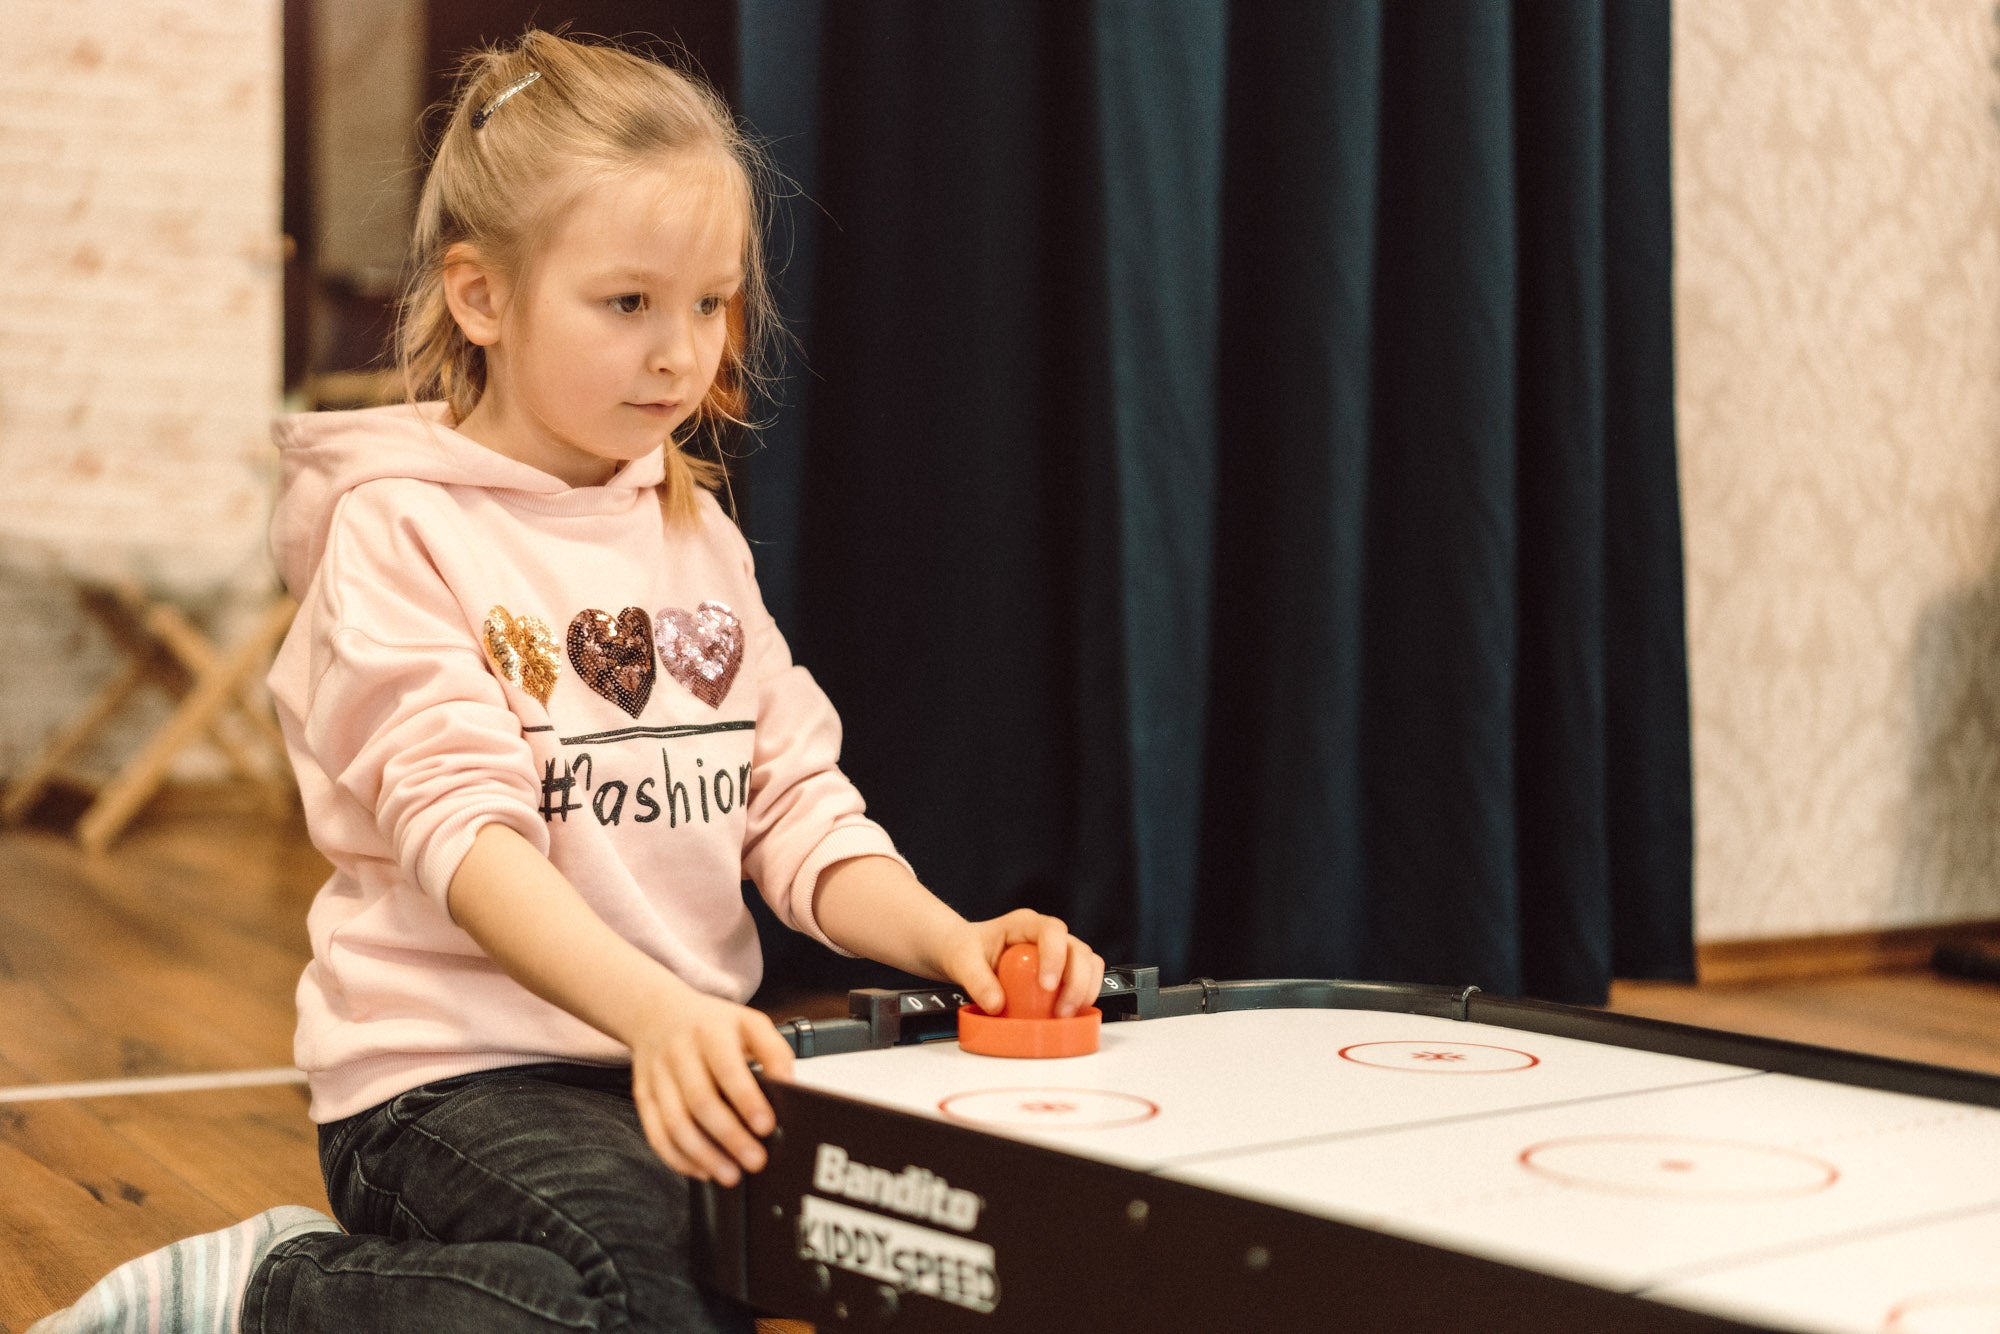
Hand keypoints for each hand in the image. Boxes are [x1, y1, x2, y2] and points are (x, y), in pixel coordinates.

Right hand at [627, 989, 795, 1186]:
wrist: (656, 1013)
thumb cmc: (712, 1025)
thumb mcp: (749, 1023)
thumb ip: (774, 1051)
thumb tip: (789, 1087)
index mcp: (711, 1031)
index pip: (728, 1069)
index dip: (747, 1100)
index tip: (766, 1126)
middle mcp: (679, 1052)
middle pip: (700, 1101)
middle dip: (730, 1136)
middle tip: (755, 1160)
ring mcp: (657, 1075)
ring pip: (675, 1123)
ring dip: (704, 1155)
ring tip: (731, 1175)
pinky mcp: (643, 1096)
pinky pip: (656, 1133)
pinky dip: (677, 1157)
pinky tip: (701, 1170)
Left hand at [935, 908, 1104, 1018]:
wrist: (964, 953)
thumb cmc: (965, 948)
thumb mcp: (962, 961)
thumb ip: (977, 981)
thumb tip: (997, 1005)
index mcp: (1024, 924)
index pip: (1052, 931)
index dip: (1056, 957)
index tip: (1047, 986)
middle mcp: (1047, 935)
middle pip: (1079, 950)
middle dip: (1077, 982)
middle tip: (1060, 1011)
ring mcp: (1058, 952)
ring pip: (1089, 964)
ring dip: (1085, 991)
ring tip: (1065, 1015)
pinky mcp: (1062, 971)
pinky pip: (1084, 979)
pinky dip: (1082, 997)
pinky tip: (1069, 1014)